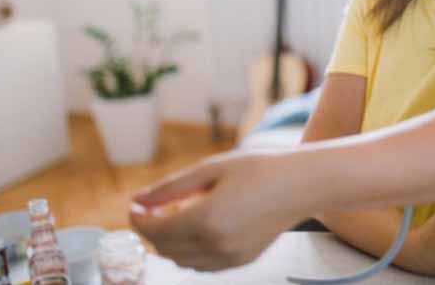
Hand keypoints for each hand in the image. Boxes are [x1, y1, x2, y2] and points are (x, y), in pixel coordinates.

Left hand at [130, 150, 307, 270]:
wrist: (299, 185)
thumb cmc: (258, 169)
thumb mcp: (211, 168)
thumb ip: (171, 187)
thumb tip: (138, 199)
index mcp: (206, 219)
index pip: (155, 231)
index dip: (138, 220)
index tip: (134, 206)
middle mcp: (217, 245)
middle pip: (166, 249)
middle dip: (152, 230)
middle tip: (154, 207)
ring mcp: (230, 258)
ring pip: (182, 261)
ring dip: (170, 242)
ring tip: (178, 214)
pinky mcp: (241, 261)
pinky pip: (203, 265)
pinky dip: (190, 251)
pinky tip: (199, 227)